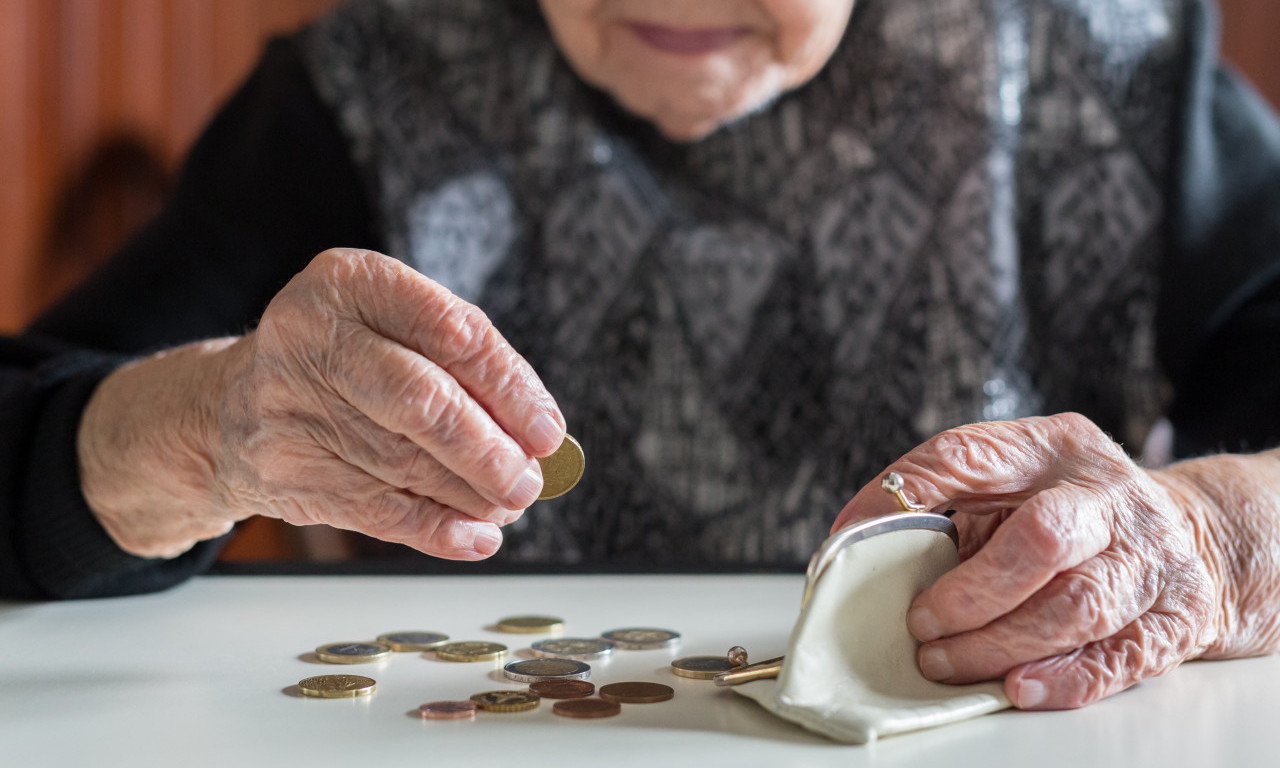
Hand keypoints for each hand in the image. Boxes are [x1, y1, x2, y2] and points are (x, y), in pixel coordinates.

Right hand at [79, 248, 564, 559]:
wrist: (229, 407)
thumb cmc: (342, 361)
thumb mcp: (389, 327)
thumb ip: (460, 365)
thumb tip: (536, 435)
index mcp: (350, 282)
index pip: (450, 331)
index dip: (510, 387)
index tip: (547, 430)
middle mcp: (310, 337)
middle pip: (421, 401)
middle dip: (488, 450)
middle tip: (529, 481)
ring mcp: (288, 405)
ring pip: (403, 463)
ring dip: (470, 494)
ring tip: (508, 504)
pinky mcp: (282, 470)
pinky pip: (376, 509)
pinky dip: (435, 528)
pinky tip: (474, 536)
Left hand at [831, 413, 1238, 709]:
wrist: (1192, 536)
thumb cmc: (1071, 511)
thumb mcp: (1014, 481)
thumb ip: (947, 500)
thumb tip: (858, 541)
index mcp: (1053, 447)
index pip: (969, 455)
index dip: (905, 493)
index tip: (854, 535)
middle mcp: (1108, 495)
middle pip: (1042, 538)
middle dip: (971, 591)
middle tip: (920, 622)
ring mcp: (1149, 556)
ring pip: (1077, 606)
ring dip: (999, 643)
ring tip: (946, 661)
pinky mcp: (1173, 616)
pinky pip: (1117, 657)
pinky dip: (1062, 678)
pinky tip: (1016, 686)